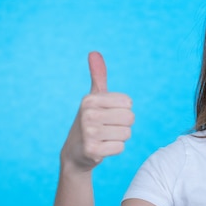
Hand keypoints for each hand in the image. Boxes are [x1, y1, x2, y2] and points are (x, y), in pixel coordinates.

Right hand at [60, 52, 134, 172]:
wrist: (75, 153)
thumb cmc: (90, 122)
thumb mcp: (93, 98)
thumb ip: (98, 77)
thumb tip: (94, 52)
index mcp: (90, 99)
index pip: (128, 102)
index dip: (122, 110)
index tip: (108, 115)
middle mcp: (88, 113)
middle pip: (130, 118)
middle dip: (123, 125)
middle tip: (107, 128)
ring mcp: (89, 132)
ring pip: (127, 133)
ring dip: (119, 138)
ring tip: (104, 138)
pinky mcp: (92, 150)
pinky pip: (120, 147)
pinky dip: (114, 149)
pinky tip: (102, 148)